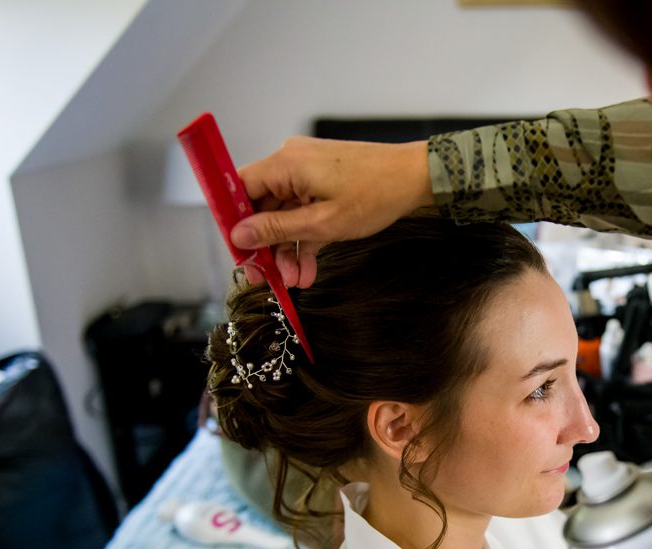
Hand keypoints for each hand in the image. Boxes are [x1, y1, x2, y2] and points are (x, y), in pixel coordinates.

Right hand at [231, 137, 434, 287]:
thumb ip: (277, 229)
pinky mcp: (322, 183)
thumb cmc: (376, 195)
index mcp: (285, 164)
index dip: (234, 224)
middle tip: (268, 280)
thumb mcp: (323, 223)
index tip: (240, 255)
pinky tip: (308, 270)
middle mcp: (290, 162)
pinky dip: (305, 239)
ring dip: (288, 249)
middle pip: (261, 207)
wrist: (416, 178)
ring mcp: (307, 172)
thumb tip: (237, 235)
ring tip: (296, 282)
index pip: (239, 189)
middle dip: (267, 247)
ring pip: (284, 215)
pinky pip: (303, 212)